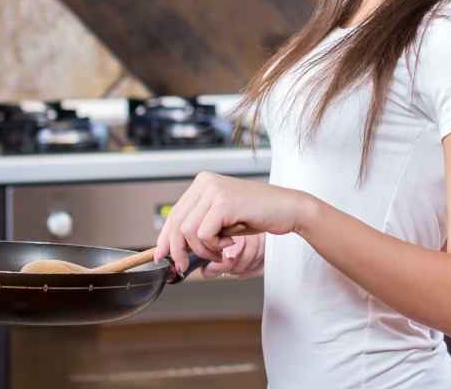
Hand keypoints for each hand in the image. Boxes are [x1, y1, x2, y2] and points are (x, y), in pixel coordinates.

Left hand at [151, 172, 309, 274]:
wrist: (288, 209)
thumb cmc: (259, 215)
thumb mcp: (223, 219)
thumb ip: (200, 225)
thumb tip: (174, 248)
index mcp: (203, 183)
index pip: (174, 213)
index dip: (165, 238)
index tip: (161, 256)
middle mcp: (205, 182)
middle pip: (176, 223)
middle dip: (178, 250)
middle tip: (184, 267)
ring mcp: (213, 190)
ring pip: (188, 232)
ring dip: (203, 250)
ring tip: (221, 249)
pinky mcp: (223, 202)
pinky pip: (203, 234)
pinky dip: (214, 246)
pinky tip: (230, 242)